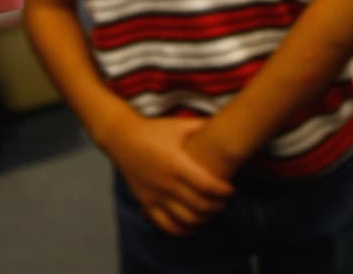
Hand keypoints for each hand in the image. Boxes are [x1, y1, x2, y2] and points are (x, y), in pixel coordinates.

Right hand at [105, 115, 232, 236]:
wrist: (122, 138)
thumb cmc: (154, 130)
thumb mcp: (179, 125)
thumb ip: (203, 126)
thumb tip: (228, 122)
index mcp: (176, 163)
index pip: (206, 185)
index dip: (223, 191)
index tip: (231, 189)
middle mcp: (166, 182)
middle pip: (199, 205)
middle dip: (217, 206)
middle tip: (224, 201)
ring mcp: (155, 195)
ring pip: (185, 219)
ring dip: (203, 219)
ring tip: (211, 212)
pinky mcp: (146, 203)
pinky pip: (166, 225)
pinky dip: (182, 230)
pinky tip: (193, 225)